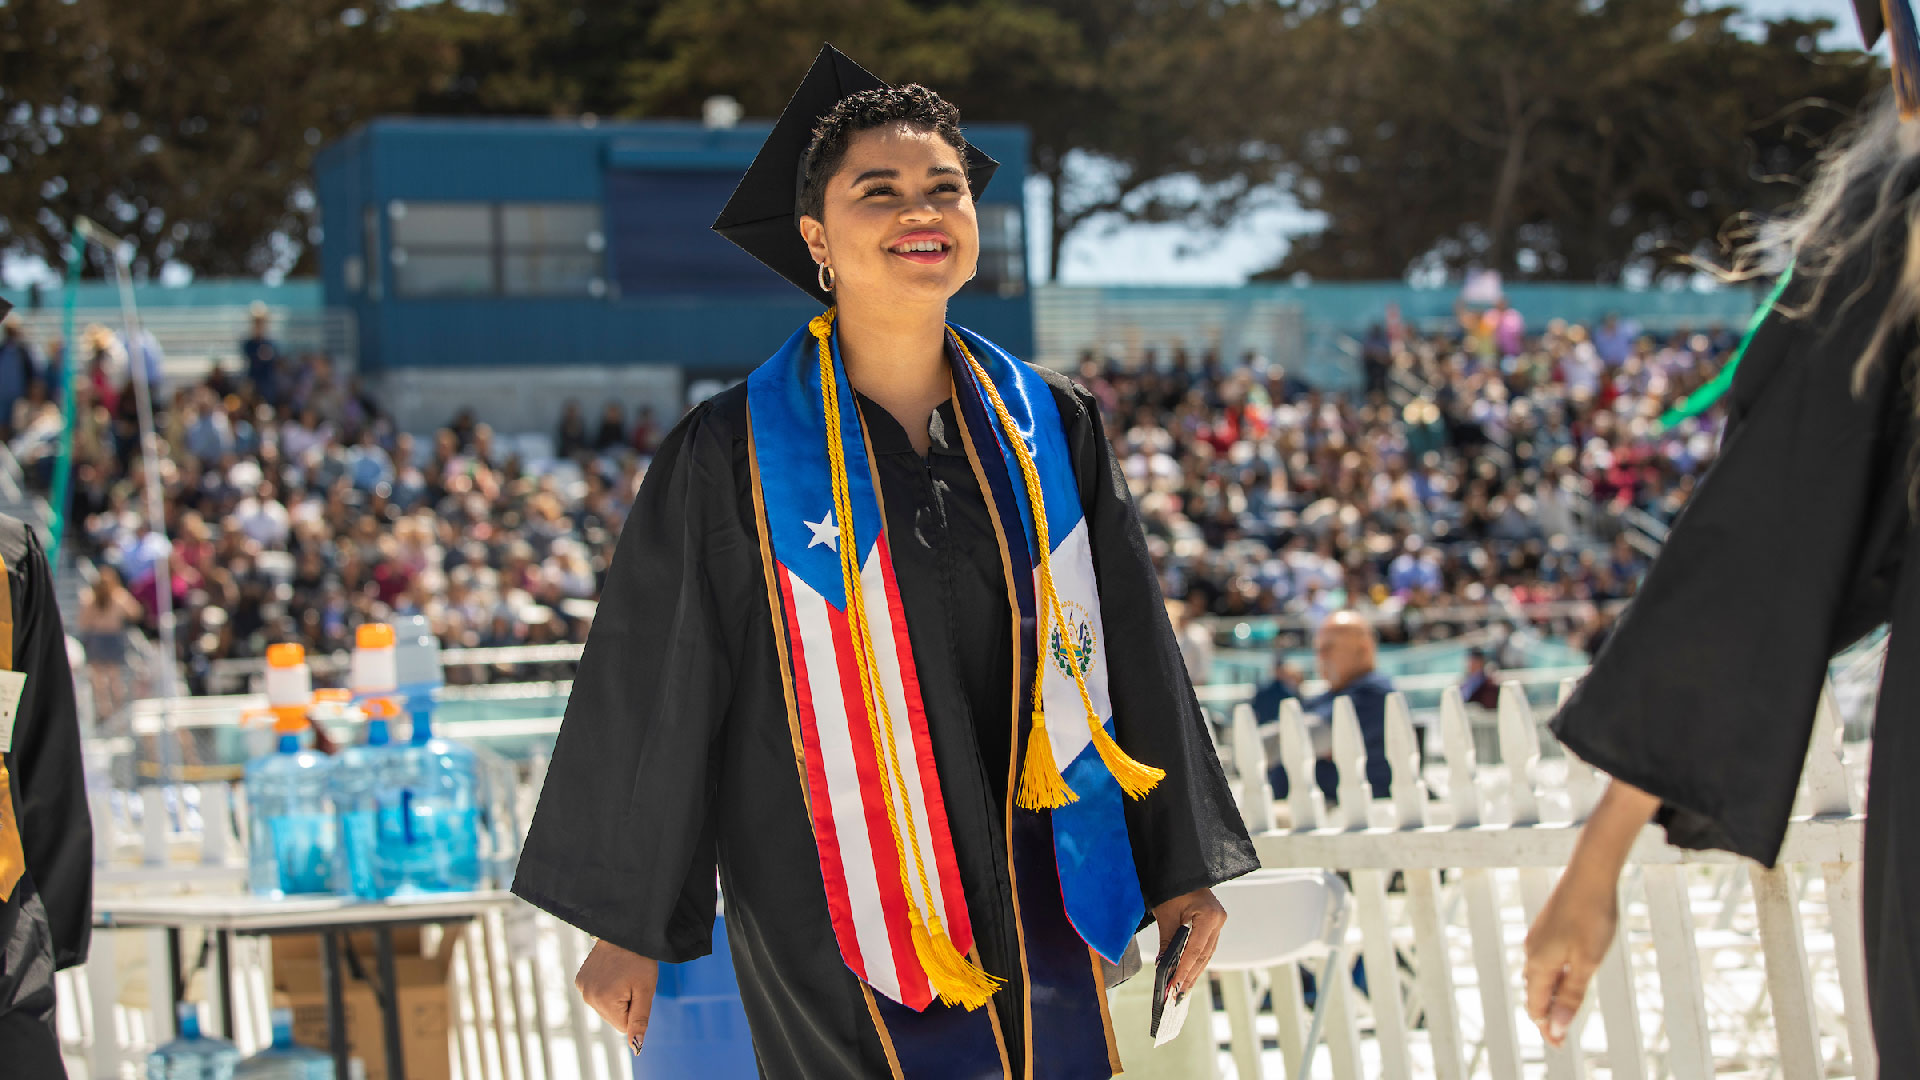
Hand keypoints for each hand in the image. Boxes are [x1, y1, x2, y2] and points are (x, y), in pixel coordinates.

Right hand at [575, 939, 658, 1053]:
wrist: (627, 931)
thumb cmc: (640, 960)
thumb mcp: (645, 990)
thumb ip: (639, 1020)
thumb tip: (636, 1047)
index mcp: (603, 1000)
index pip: (623, 1025)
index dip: (634, 1010)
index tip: (636, 989)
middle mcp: (587, 995)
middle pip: (612, 1017)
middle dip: (625, 1004)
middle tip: (630, 980)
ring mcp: (582, 987)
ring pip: (605, 1007)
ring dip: (616, 996)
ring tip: (622, 974)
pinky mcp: (580, 980)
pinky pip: (598, 996)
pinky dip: (607, 988)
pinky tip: (612, 972)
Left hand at [1151, 887, 1226, 998]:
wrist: (1180, 869)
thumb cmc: (1172, 887)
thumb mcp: (1166, 915)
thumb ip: (1167, 942)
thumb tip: (1164, 967)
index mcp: (1209, 916)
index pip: (1195, 951)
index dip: (1184, 971)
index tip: (1174, 987)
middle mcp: (1218, 921)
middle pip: (1203, 956)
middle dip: (1189, 976)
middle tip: (1177, 995)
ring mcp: (1218, 923)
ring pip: (1206, 955)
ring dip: (1193, 972)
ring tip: (1182, 990)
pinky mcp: (1213, 925)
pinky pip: (1205, 948)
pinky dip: (1195, 961)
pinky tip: (1188, 974)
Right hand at [1522, 868, 1618, 1047]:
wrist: (1590, 874)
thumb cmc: (1592, 917)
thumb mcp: (1587, 962)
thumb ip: (1571, 995)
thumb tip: (1557, 1026)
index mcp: (1539, 964)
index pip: (1536, 1007)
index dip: (1547, 1028)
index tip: (1559, 1046)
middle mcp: (1532, 952)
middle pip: (1534, 993)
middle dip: (1546, 1014)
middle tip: (1562, 1035)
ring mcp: (1538, 938)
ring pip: (1539, 976)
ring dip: (1550, 995)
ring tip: (1565, 1010)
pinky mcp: (1546, 928)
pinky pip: (1544, 961)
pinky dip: (1554, 977)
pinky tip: (1568, 976)